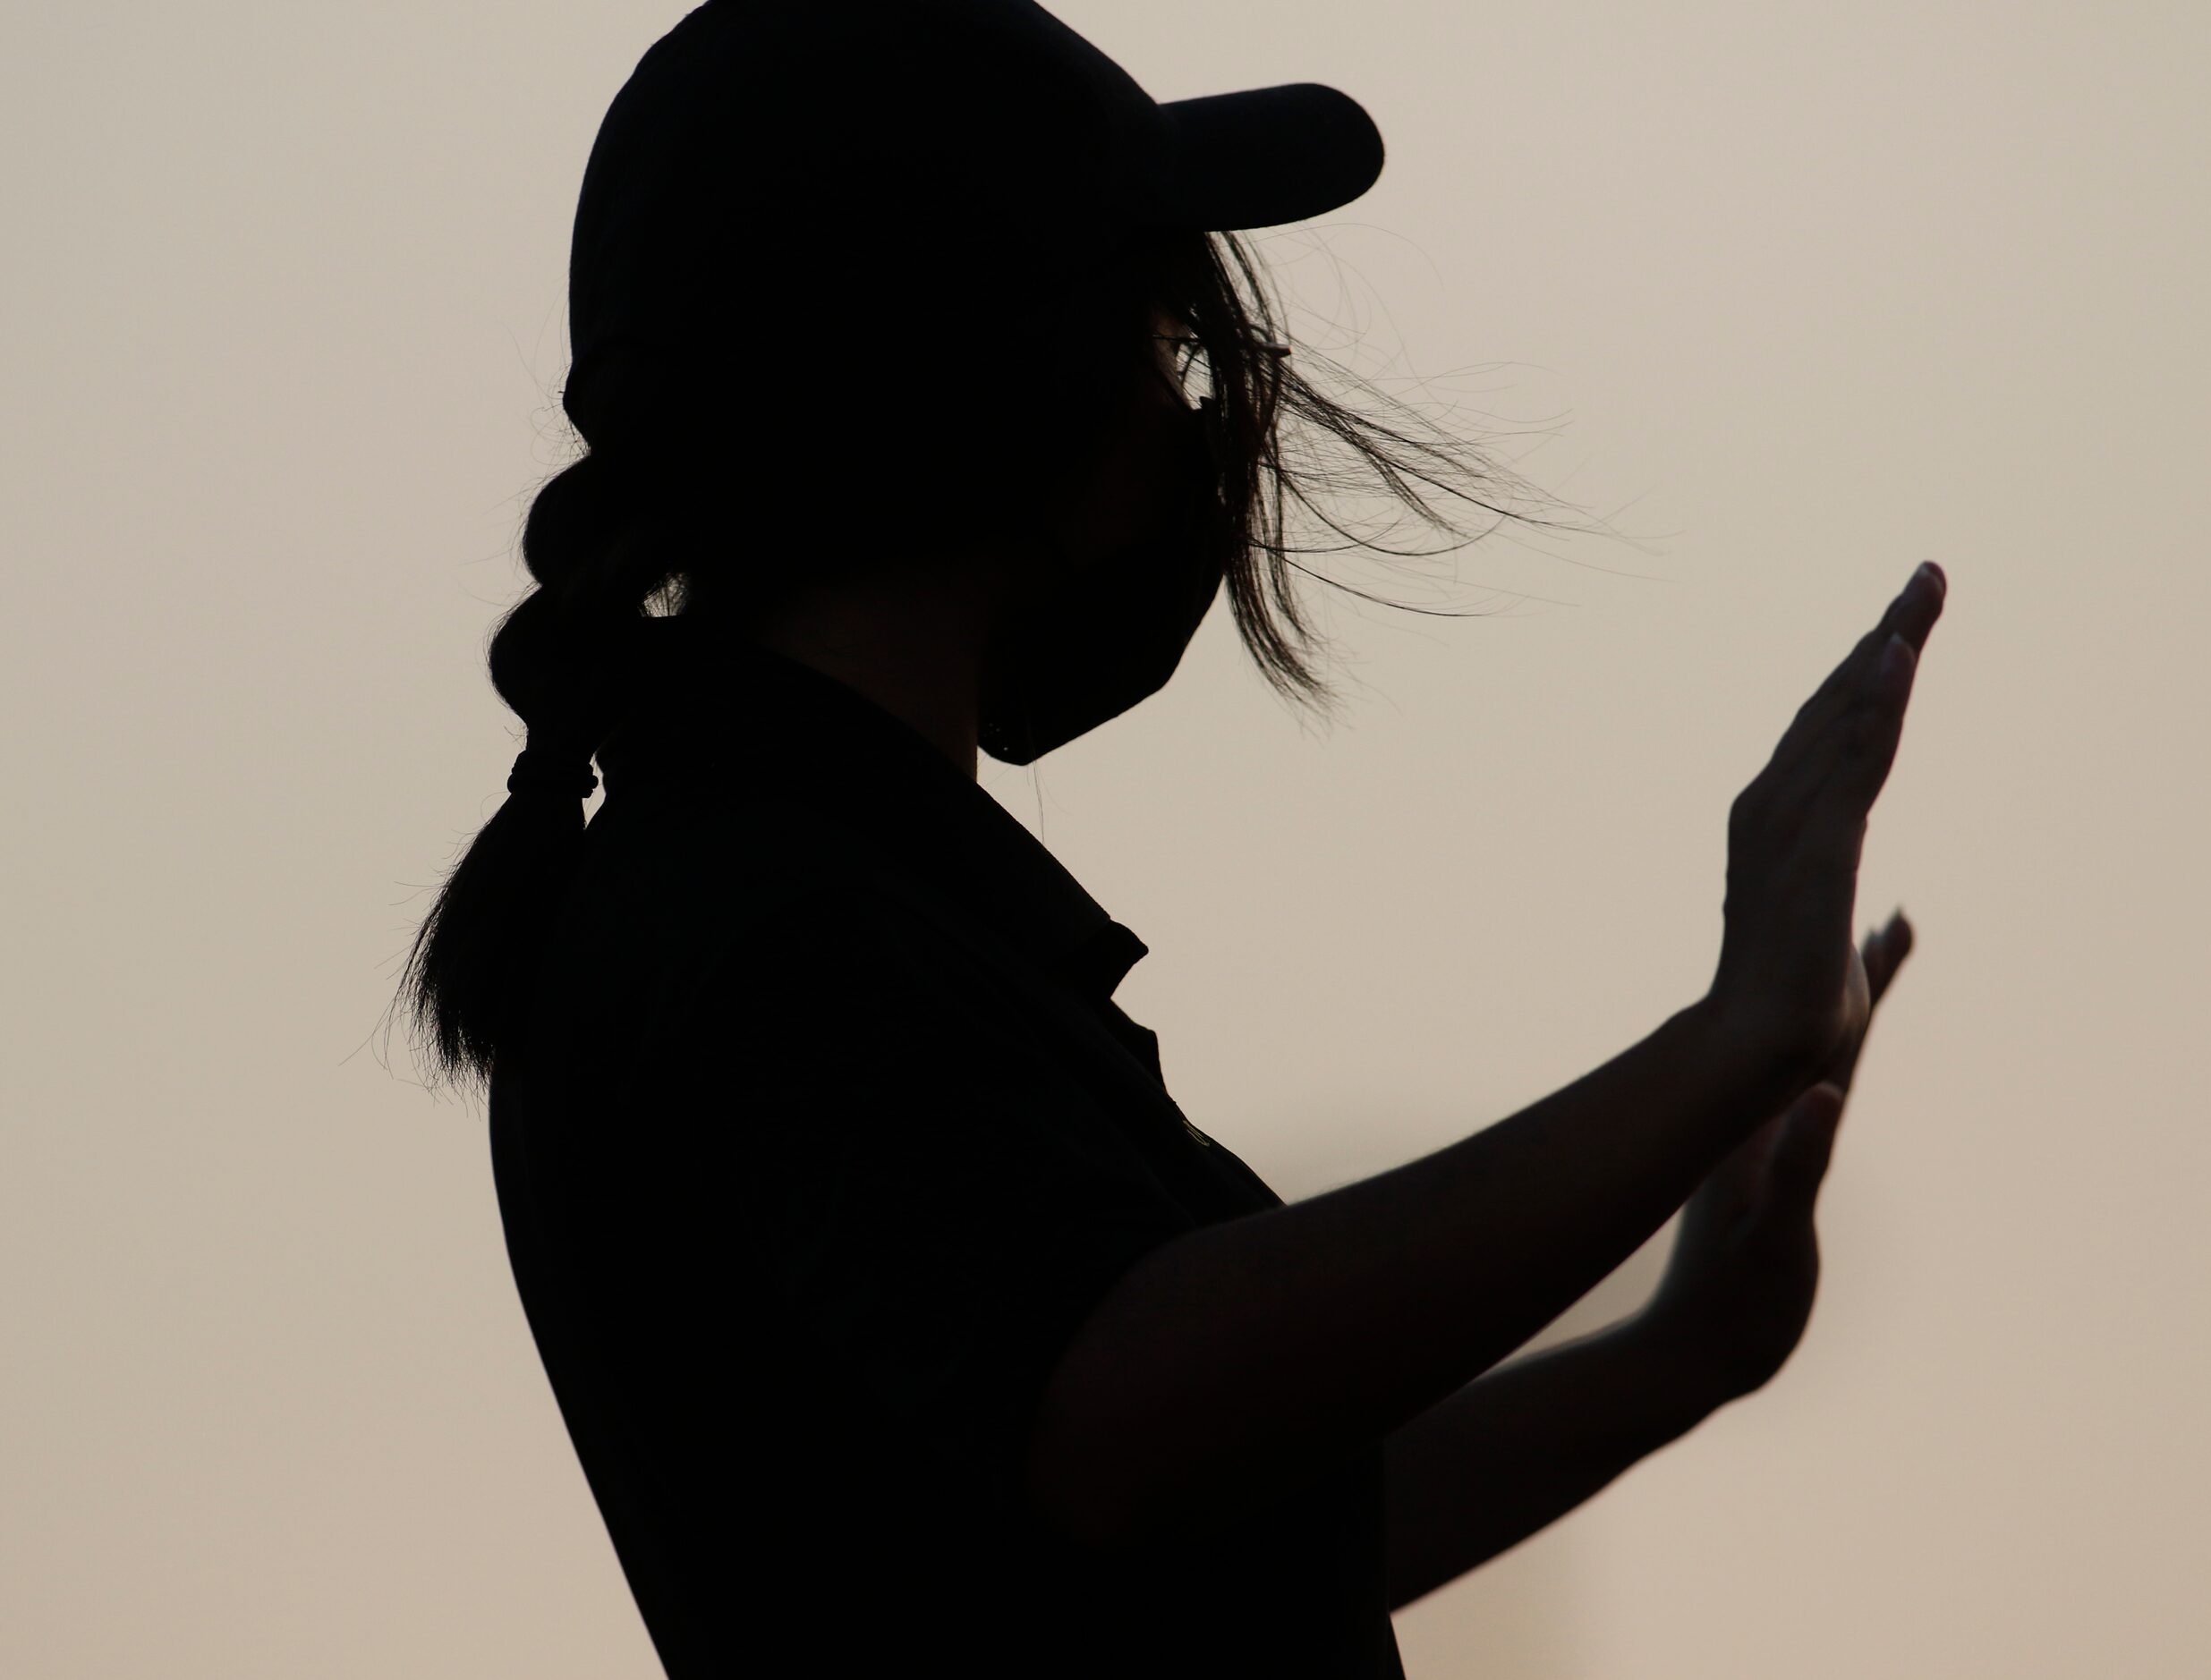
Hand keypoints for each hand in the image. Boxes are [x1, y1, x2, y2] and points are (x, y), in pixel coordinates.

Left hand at [1643, 910, 1914, 1402]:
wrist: (1688, 1355)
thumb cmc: (1730, 1306)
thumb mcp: (1772, 1237)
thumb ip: (1794, 1169)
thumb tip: (1819, 1094)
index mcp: (1770, 1127)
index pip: (1829, 1040)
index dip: (1865, 982)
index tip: (1892, 920)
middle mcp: (1767, 1129)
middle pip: (1826, 1039)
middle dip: (1862, 980)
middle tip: (1895, 918)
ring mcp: (1766, 1155)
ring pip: (1814, 1068)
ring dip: (1844, 1019)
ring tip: (1866, 968)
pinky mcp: (1767, 1186)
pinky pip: (1803, 1111)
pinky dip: (1822, 1072)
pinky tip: (1823, 1063)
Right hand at [1709, 561, 1943, 1075]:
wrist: (1756, 1047)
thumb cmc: (1794, 1013)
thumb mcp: (1839, 945)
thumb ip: (1872, 926)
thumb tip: (1900, 922)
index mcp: (1772, 820)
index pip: (1830, 729)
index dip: (1869, 670)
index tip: (1904, 622)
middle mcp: (1773, 803)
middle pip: (1841, 701)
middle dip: (1889, 633)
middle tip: (1930, 574)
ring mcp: (1794, 817)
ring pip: (1853, 713)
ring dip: (1894, 642)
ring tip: (1928, 585)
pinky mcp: (1823, 839)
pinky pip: (1860, 754)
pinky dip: (1878, 697)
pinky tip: (1898, 650)